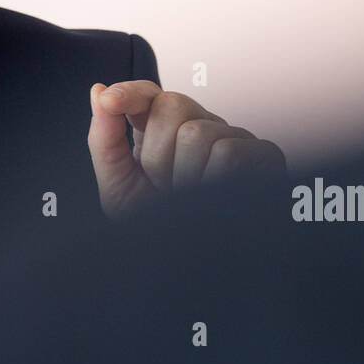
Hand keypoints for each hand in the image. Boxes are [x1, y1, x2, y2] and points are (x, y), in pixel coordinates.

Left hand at [87, 80, 284, 218]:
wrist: (188, 271)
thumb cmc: (159, 228)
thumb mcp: (120, 185)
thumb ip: (105, 137)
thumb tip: (100, 91)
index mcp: (164, 131)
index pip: (149, 92)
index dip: (130, 92)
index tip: (111, 101)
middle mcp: (201, 126)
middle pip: (172, 105)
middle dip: (158, 155)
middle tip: (166, 186)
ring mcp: (234, 138)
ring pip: (198, 133)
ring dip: (184, 176)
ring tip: (189, 196)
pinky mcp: (263, 154)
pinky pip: (228, 152)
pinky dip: (212, 181)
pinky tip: (214, 196)